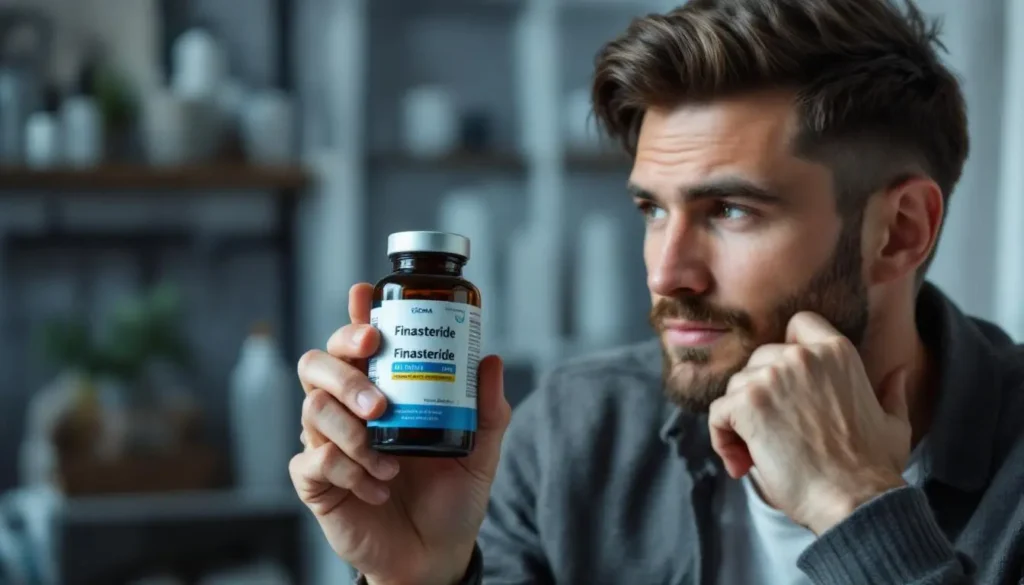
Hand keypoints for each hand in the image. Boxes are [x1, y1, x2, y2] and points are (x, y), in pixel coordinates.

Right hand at [290, 283, 511, 584]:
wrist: (433, 556)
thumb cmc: (451, 498)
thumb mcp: (479, 453)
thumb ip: (487, 410)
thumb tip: (491, 360)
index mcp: (381, 391)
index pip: (357, 343)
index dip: (354, 316)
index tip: (363, 296)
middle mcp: (347, 409)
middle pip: (317, 364)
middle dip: (344, 373)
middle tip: (378, 400)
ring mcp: (326, 442)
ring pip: (313, 410)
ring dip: (353, 434)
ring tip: (389, 463)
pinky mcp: (315, 480)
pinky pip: (313, 460)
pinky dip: (348, 471)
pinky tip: (378, 488)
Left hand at [708, 311, 911, 534]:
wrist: (855, 501)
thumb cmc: (873, 469)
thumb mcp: (894, 424)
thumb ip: (891, 393)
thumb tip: (899, 372)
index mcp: (837, 352)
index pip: (798, 325)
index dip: (785, 350)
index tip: (786, 386)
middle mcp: (802, 357)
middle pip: (759, 361)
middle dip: (759, 395)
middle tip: (770, 434)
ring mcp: (772, 378)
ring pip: (736, 388)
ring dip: (738, 420)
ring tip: (754, 455)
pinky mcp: (748, 404)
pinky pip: (718, 414)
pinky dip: (721, 439)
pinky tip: (740, 464)